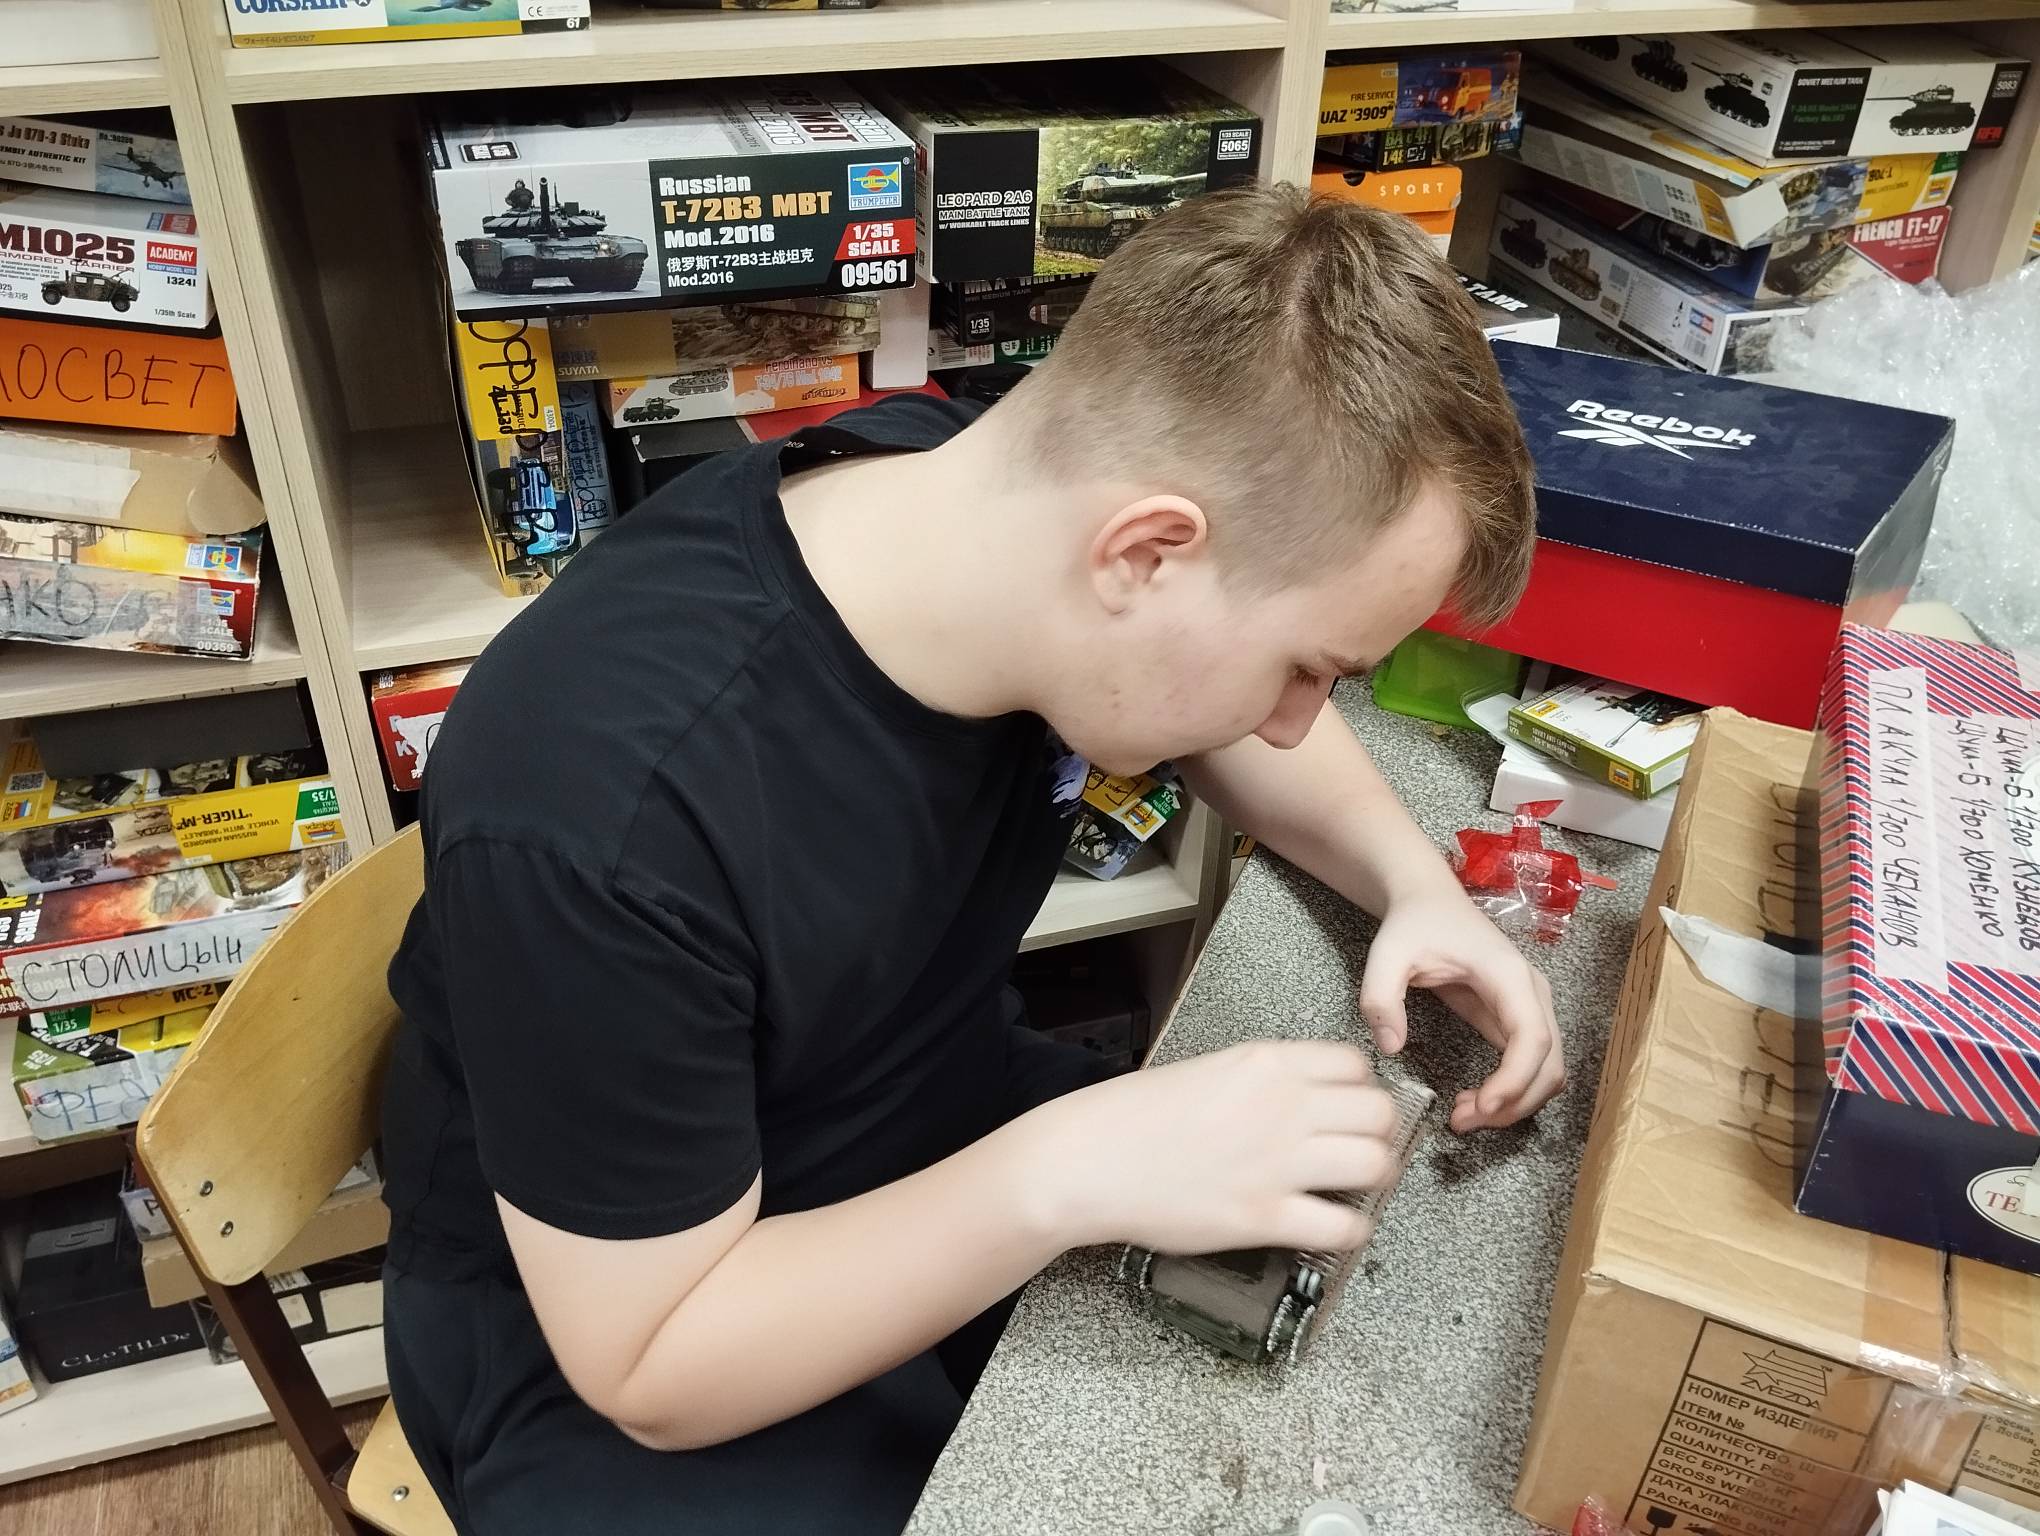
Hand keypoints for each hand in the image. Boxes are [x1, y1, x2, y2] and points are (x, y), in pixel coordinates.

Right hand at [1016, 1040, 1406, 1255]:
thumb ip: (1262, 1079)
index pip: (1356, 1066)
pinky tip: (1334, 1228)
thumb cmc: (1135, 1116)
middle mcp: (1283, 1107)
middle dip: (1379, 1134)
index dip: (1361, 1090)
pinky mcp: (1265, 1217)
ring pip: (1375, 1165)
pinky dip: (1350, 1232)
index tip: (1350, 1108)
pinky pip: (1343, 1228)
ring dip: (1375, 1180)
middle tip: (1361, 1150)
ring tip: (1356, 1189)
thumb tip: (1303, 1098)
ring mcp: (1277, 1163)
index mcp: (1267, 1064)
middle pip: (1379, 1114)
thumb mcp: (1208, 1070)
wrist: (1089, 1160)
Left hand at [1359, 890, 1563, 1133]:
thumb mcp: (1387, 954)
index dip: (1515, 1080)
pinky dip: (1513, 1091)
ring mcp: (1532, 1006)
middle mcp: (1532, 992)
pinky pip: (1533, 1065)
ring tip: (1464, 1115)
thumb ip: (1380, 997)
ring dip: (1516, 1103)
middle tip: (1463, 1122)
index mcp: (1508, 975)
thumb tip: (1391, 1047)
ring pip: (1549, 1071)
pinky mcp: (1520, 1019)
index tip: (1481, 1108)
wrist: (1429, 901)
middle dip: (1514, 1103)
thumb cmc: (1413, 924)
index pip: (1532, 1037)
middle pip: (1549, 1064)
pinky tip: (1475, 1099)